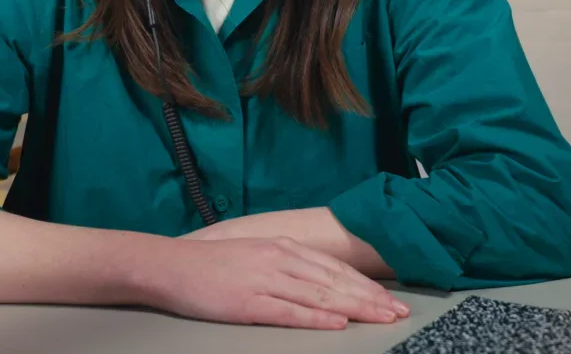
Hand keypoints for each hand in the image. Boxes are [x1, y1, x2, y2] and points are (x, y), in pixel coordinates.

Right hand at [141, 236, 411, 329]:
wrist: (172, 265)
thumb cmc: (212, 264)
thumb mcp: (257, 254)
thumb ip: (288, 264)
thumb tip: (322, 282)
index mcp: (283, 247)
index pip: (335, 268)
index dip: (366, 285)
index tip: (390, 298)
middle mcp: (279, 260)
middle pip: (335, 282)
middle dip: (371, 298)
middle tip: (399, 312)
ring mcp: (265, 280)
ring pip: (320, 296)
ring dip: (355, 308)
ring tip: (381, 318)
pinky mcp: (249, 302)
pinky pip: (289, 312)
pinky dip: (316, 318)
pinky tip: (336, 324)